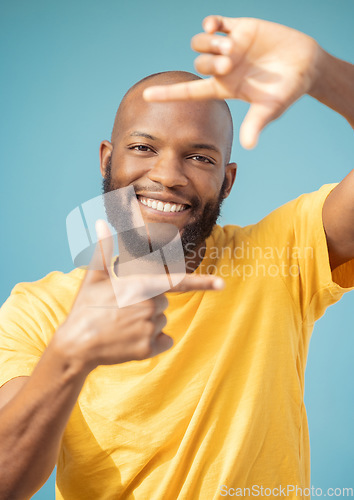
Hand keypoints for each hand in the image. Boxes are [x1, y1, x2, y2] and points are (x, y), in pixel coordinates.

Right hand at [55, 220, 223, 371]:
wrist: (75, 345)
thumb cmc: (86, 308)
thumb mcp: (95, 276)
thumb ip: (104, 249)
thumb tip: (101, 222)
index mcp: (141, 287)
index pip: (179, 283)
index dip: (203, 283)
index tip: (223, 284)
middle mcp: (150, 307)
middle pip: (163, 302)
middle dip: (149, 303)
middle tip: (123, 308)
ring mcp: (149, 330)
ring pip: (162, 322)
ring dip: (149, 323)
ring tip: (123, 325)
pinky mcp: (148, 350)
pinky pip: (163, 341)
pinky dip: (153, 342)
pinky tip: (131, 339)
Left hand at [143, 15, 321, 148]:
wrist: (305, 64)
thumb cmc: (287, 91)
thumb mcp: (270, 107)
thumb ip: (256, 124)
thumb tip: (247, 146)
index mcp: (225, 88)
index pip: (190, 91)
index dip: (168, 93)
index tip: (145, 95)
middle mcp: (223, 68)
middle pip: (198, 65)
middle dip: (211, 63)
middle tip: (232, 63)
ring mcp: (230, 47)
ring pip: (201, 44)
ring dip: (211, 45)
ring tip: (232, 48)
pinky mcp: (240, 28)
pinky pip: (216, 23)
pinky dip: (210, 23)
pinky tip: (212, 25)